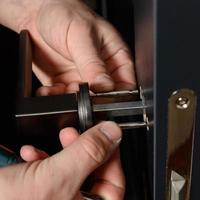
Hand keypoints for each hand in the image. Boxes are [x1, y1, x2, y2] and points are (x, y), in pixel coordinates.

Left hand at [0, 0, 135, 93]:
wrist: (36, 12)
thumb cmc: (65, 13)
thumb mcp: (82, 34)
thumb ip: (93, 63)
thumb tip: (104, 85)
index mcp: (114, 57)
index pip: (125, 83)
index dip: (117, 93)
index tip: (103, 94)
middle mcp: (99, 70)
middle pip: (103, 95)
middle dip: (91, 98)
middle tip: (80, 89)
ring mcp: (81, 77)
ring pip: (83, 100)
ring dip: (72, 99)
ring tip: (64, 87)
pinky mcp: (63, 81)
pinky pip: (63, 96)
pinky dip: (56, 97)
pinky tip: (51, 90)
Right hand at [0, 122, 123, 199]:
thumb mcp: (56, 176)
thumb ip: (88, 153)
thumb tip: (112, 133)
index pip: (114, 185)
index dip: (113, 158)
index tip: (105, 136)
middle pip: (92, 173)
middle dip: (85, 148)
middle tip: (78, 134)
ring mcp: (55, 199)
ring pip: (71, 169)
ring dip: (65, 149)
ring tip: (60, 137)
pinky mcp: (39, 192)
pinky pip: (50, 172)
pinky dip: (43, 157)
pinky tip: (32, 152)